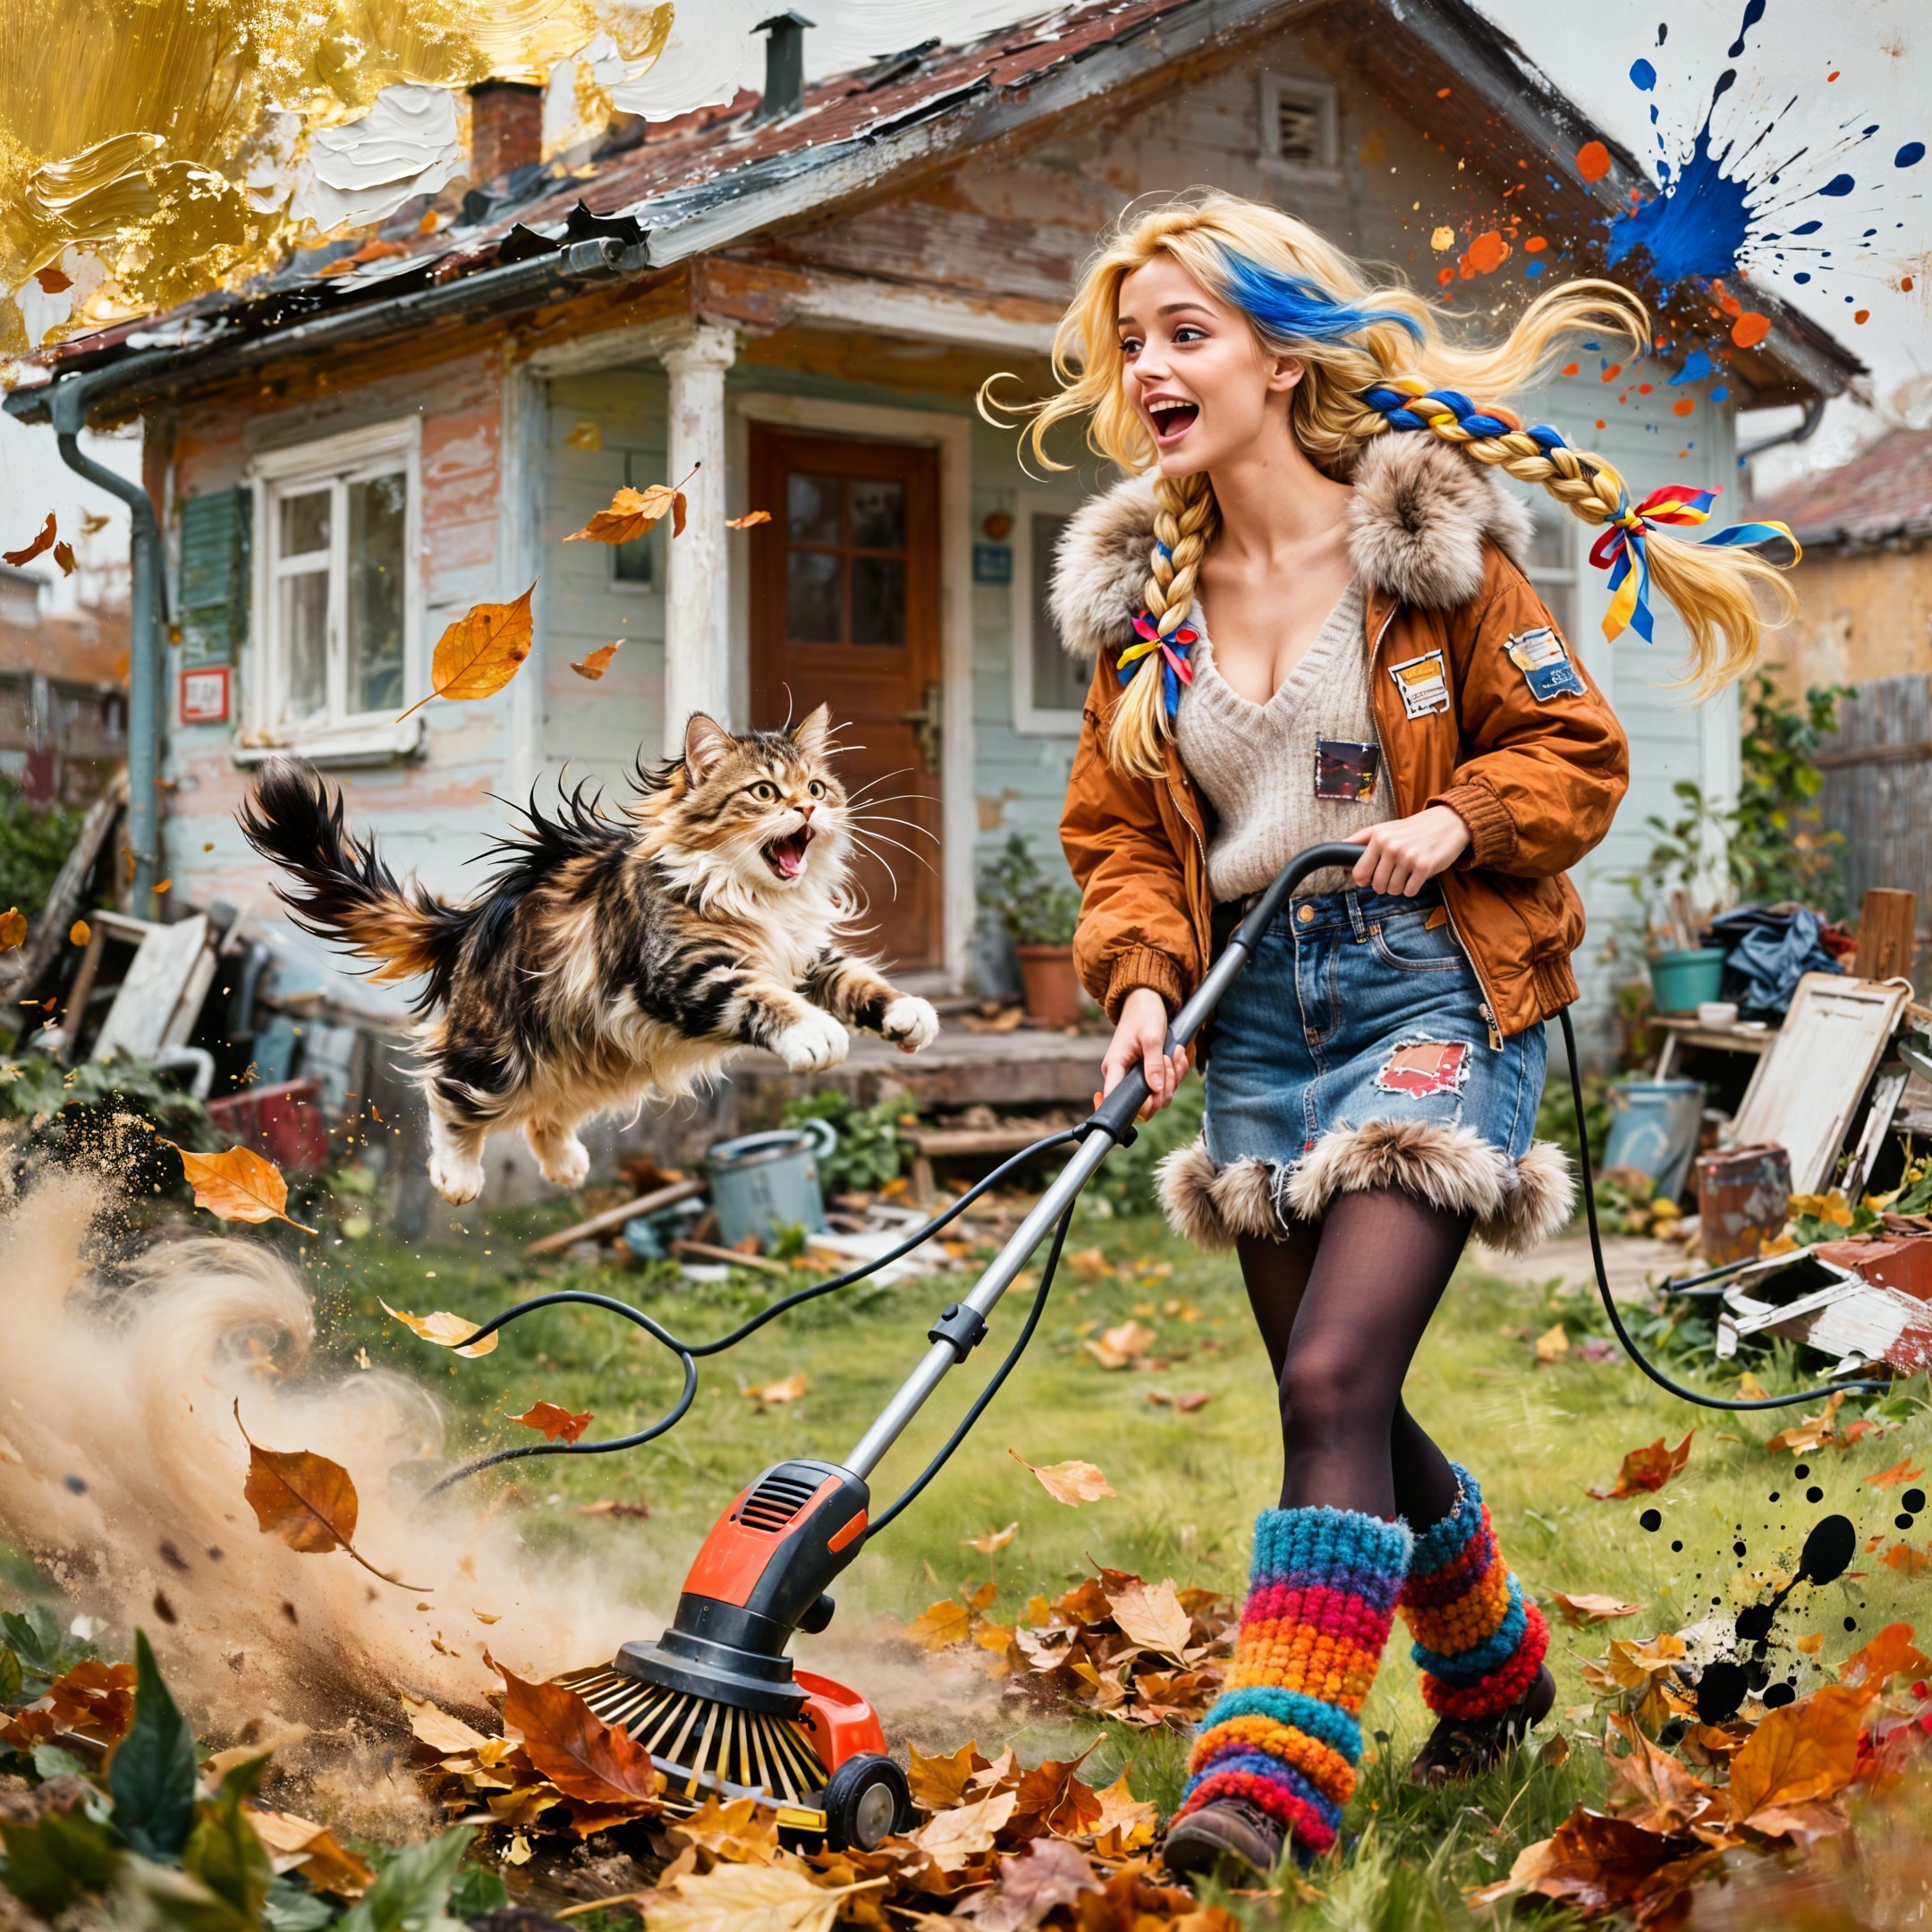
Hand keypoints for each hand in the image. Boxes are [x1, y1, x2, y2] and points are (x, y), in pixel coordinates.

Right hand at [1098, 986, 1188, 1119]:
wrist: (1146, 1001)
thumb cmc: (1144, 1014)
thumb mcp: (1151, 1037)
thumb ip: (1153, 1064)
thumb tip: (1156, 1090)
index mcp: (1115, 1067)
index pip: (1115, 1100)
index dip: (1133, 1107)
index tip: (1152, 1096)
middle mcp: (1122, 1076)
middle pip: (1143, 1104)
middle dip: (1164, 1089)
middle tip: (1168, 1061)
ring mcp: (1135, 1077)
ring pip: (1158, 1096)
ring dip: (1173, 1079)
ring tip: (1175, 1054)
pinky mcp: (1147, 1075)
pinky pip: (1164, 1086)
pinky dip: (1175, 1074)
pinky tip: (1177, 1057)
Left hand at [1348, 805, 1471, 895]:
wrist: (1450, 822)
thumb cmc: (1415, 828)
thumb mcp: (1386, 827)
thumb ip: (1363, 837)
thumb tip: (1341, 845)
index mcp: (1379, 837)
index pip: (1360, 872)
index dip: (1364, 880)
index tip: (1370, 879)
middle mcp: (1392, 846)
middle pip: (1377, 885)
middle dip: (1384, 885)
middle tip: (1394, 875)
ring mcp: (1408, 857)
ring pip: (1393, 890)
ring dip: (1399, 887)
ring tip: (1407, 873)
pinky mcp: (1424, 866)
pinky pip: (1410, 891)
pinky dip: (1413, 888)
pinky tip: (1417, 875)